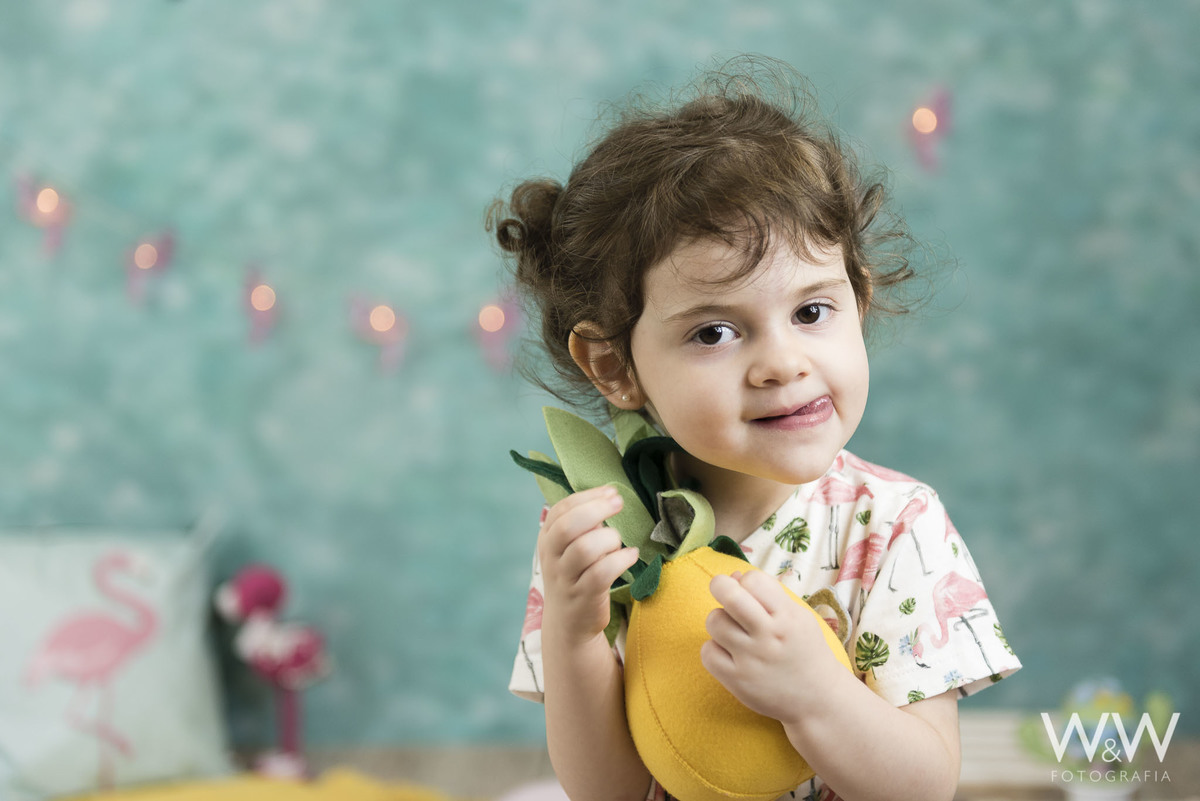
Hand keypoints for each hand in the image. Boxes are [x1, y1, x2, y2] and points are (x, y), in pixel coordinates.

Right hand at [537, 486, 639, 647]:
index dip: (587, 496)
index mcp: (547, 540)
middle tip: (619, 503)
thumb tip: (607, 499)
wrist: (568, 623)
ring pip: (584, 549)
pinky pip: (602, 573)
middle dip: (596, 509)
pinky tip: (631, 556)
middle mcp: (552, 558)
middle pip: (568, 526)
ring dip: (609, 539)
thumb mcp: (569, 549)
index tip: (611, 491)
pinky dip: (621, 560)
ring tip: (619, 543)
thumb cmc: (576, 575)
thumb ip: (583, 524)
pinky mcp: (584, 597)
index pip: (561, 510)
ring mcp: (566, 579)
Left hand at [700, 570, 842, 724]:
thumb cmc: (803, 650)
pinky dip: (714, 648)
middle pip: (730, 597)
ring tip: (732, 630)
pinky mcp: (737, 681)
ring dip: (719, 620)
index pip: (754, 580)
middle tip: (723, 591)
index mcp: (787, 617)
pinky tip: (729, 652)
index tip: (750, 592)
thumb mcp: (797, 617)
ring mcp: (751, 659)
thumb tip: (733, 576)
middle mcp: (768, 636)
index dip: (746, 581)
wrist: (817, 699)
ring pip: (715, 622)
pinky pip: (708, 652)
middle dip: (720, 585)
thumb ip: (768, 595)